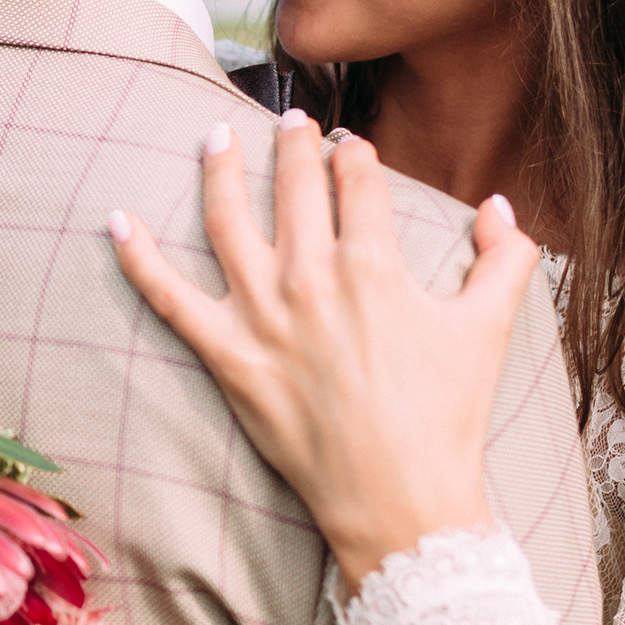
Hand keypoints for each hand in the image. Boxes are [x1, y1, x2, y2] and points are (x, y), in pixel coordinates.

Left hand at [107, 108, 541, 594]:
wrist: (401, 503)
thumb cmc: (446, 419)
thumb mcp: (488, 330)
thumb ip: (505, 259)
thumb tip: (502, 206)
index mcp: (373, 265)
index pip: (356, 181)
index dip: (354, 156)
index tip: (350, 148)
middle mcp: (310, 279)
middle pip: (292, 187)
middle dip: (292, 144)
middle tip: (291, 121)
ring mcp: (262, 318)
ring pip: (227, 222)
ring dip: (218, 170)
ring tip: (217, 136)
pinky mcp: (228, 359)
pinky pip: (169, 299)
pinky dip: (139, 258)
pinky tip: (119, 220)